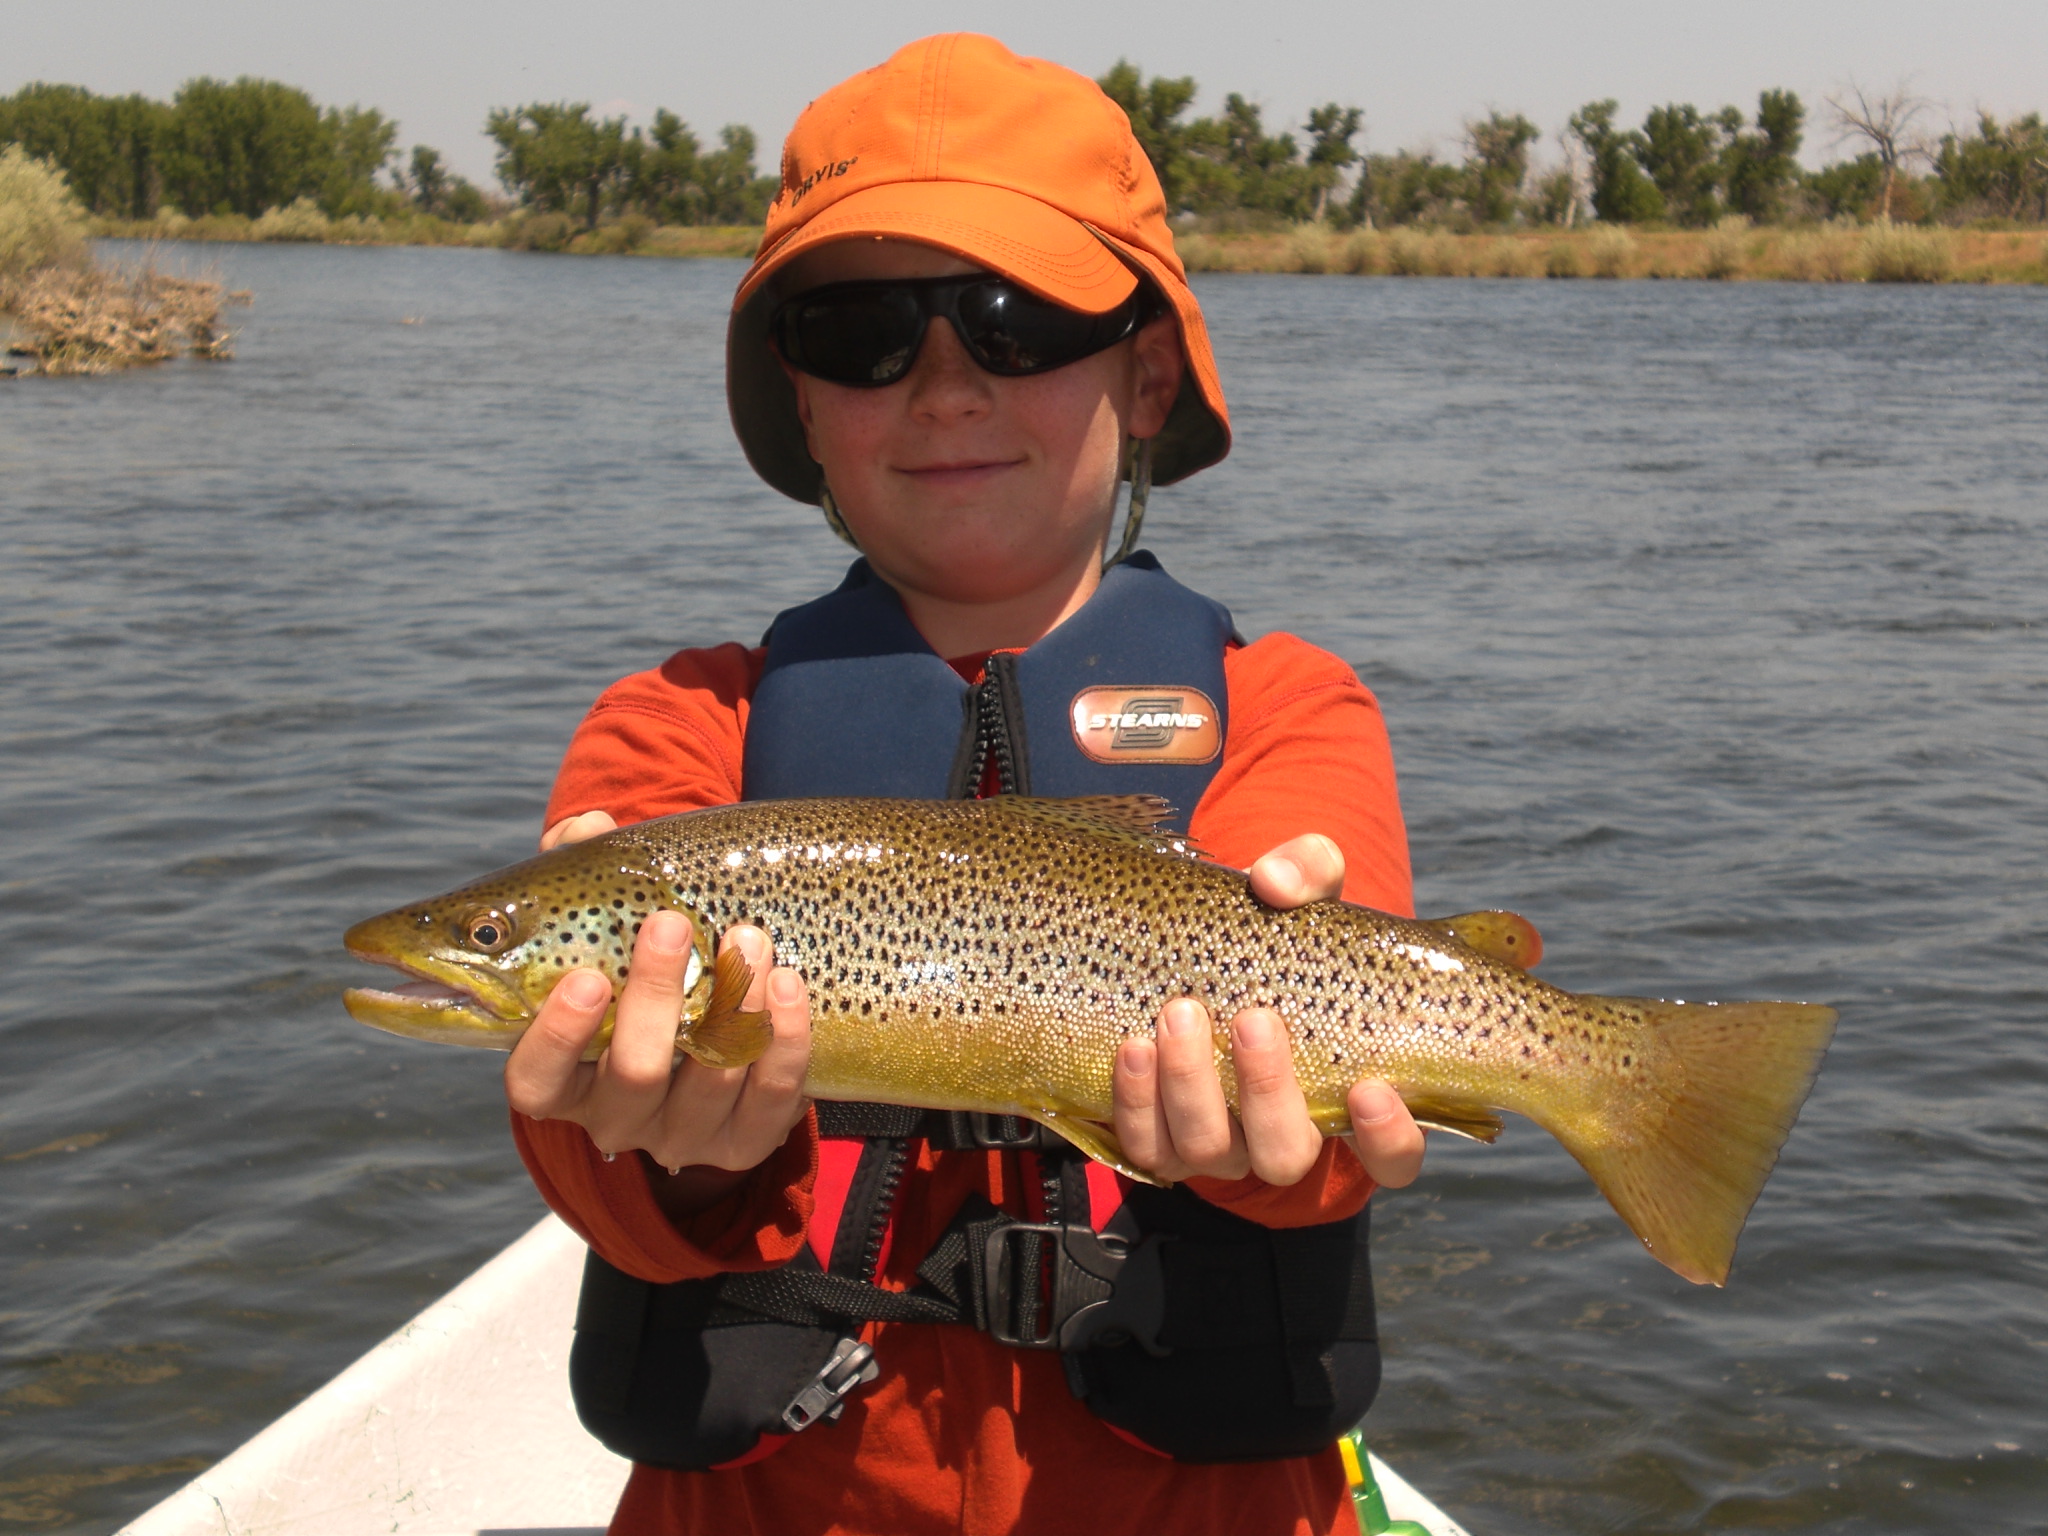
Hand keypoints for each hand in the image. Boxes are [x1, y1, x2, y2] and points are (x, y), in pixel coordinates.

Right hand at [509, 811, 812, 1215]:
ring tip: (749, 938)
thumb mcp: (606, 918)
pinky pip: (772, 1100)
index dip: (555, 1038)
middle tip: (671, 924)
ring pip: (709, 1083)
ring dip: (733, 1003)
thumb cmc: (642, 959)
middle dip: (656, 996)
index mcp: (565, 1073)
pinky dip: (784, 1039)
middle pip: (633, 1076)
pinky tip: (788, 983)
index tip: (586, 978)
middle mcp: (618, 1114)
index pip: (535, 1081)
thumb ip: (583, 869)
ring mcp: (685, 1133)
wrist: (718, 1014)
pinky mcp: (748, 1139)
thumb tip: (586, 826)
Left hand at [1112, 833, 1425, 1189]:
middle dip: (1268, 1092)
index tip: (1370, 1088)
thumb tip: (1276, 880)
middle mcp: (1285, 1135)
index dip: (1389, 1137)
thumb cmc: (1276, 934)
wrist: (1195, 957)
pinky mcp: (1161, 1140)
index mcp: (1346, 1097)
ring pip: (1210, 1153)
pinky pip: (1149, 1145)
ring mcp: (1222, 1144)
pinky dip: (1138, 1103)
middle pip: (1284, 1154)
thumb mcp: (1305, 896)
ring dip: (1192, 1089)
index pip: (1394, 1157)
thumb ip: (1307, 872)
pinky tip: (1133, 1048)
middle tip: (1253, 1019)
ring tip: (1180, 1014)